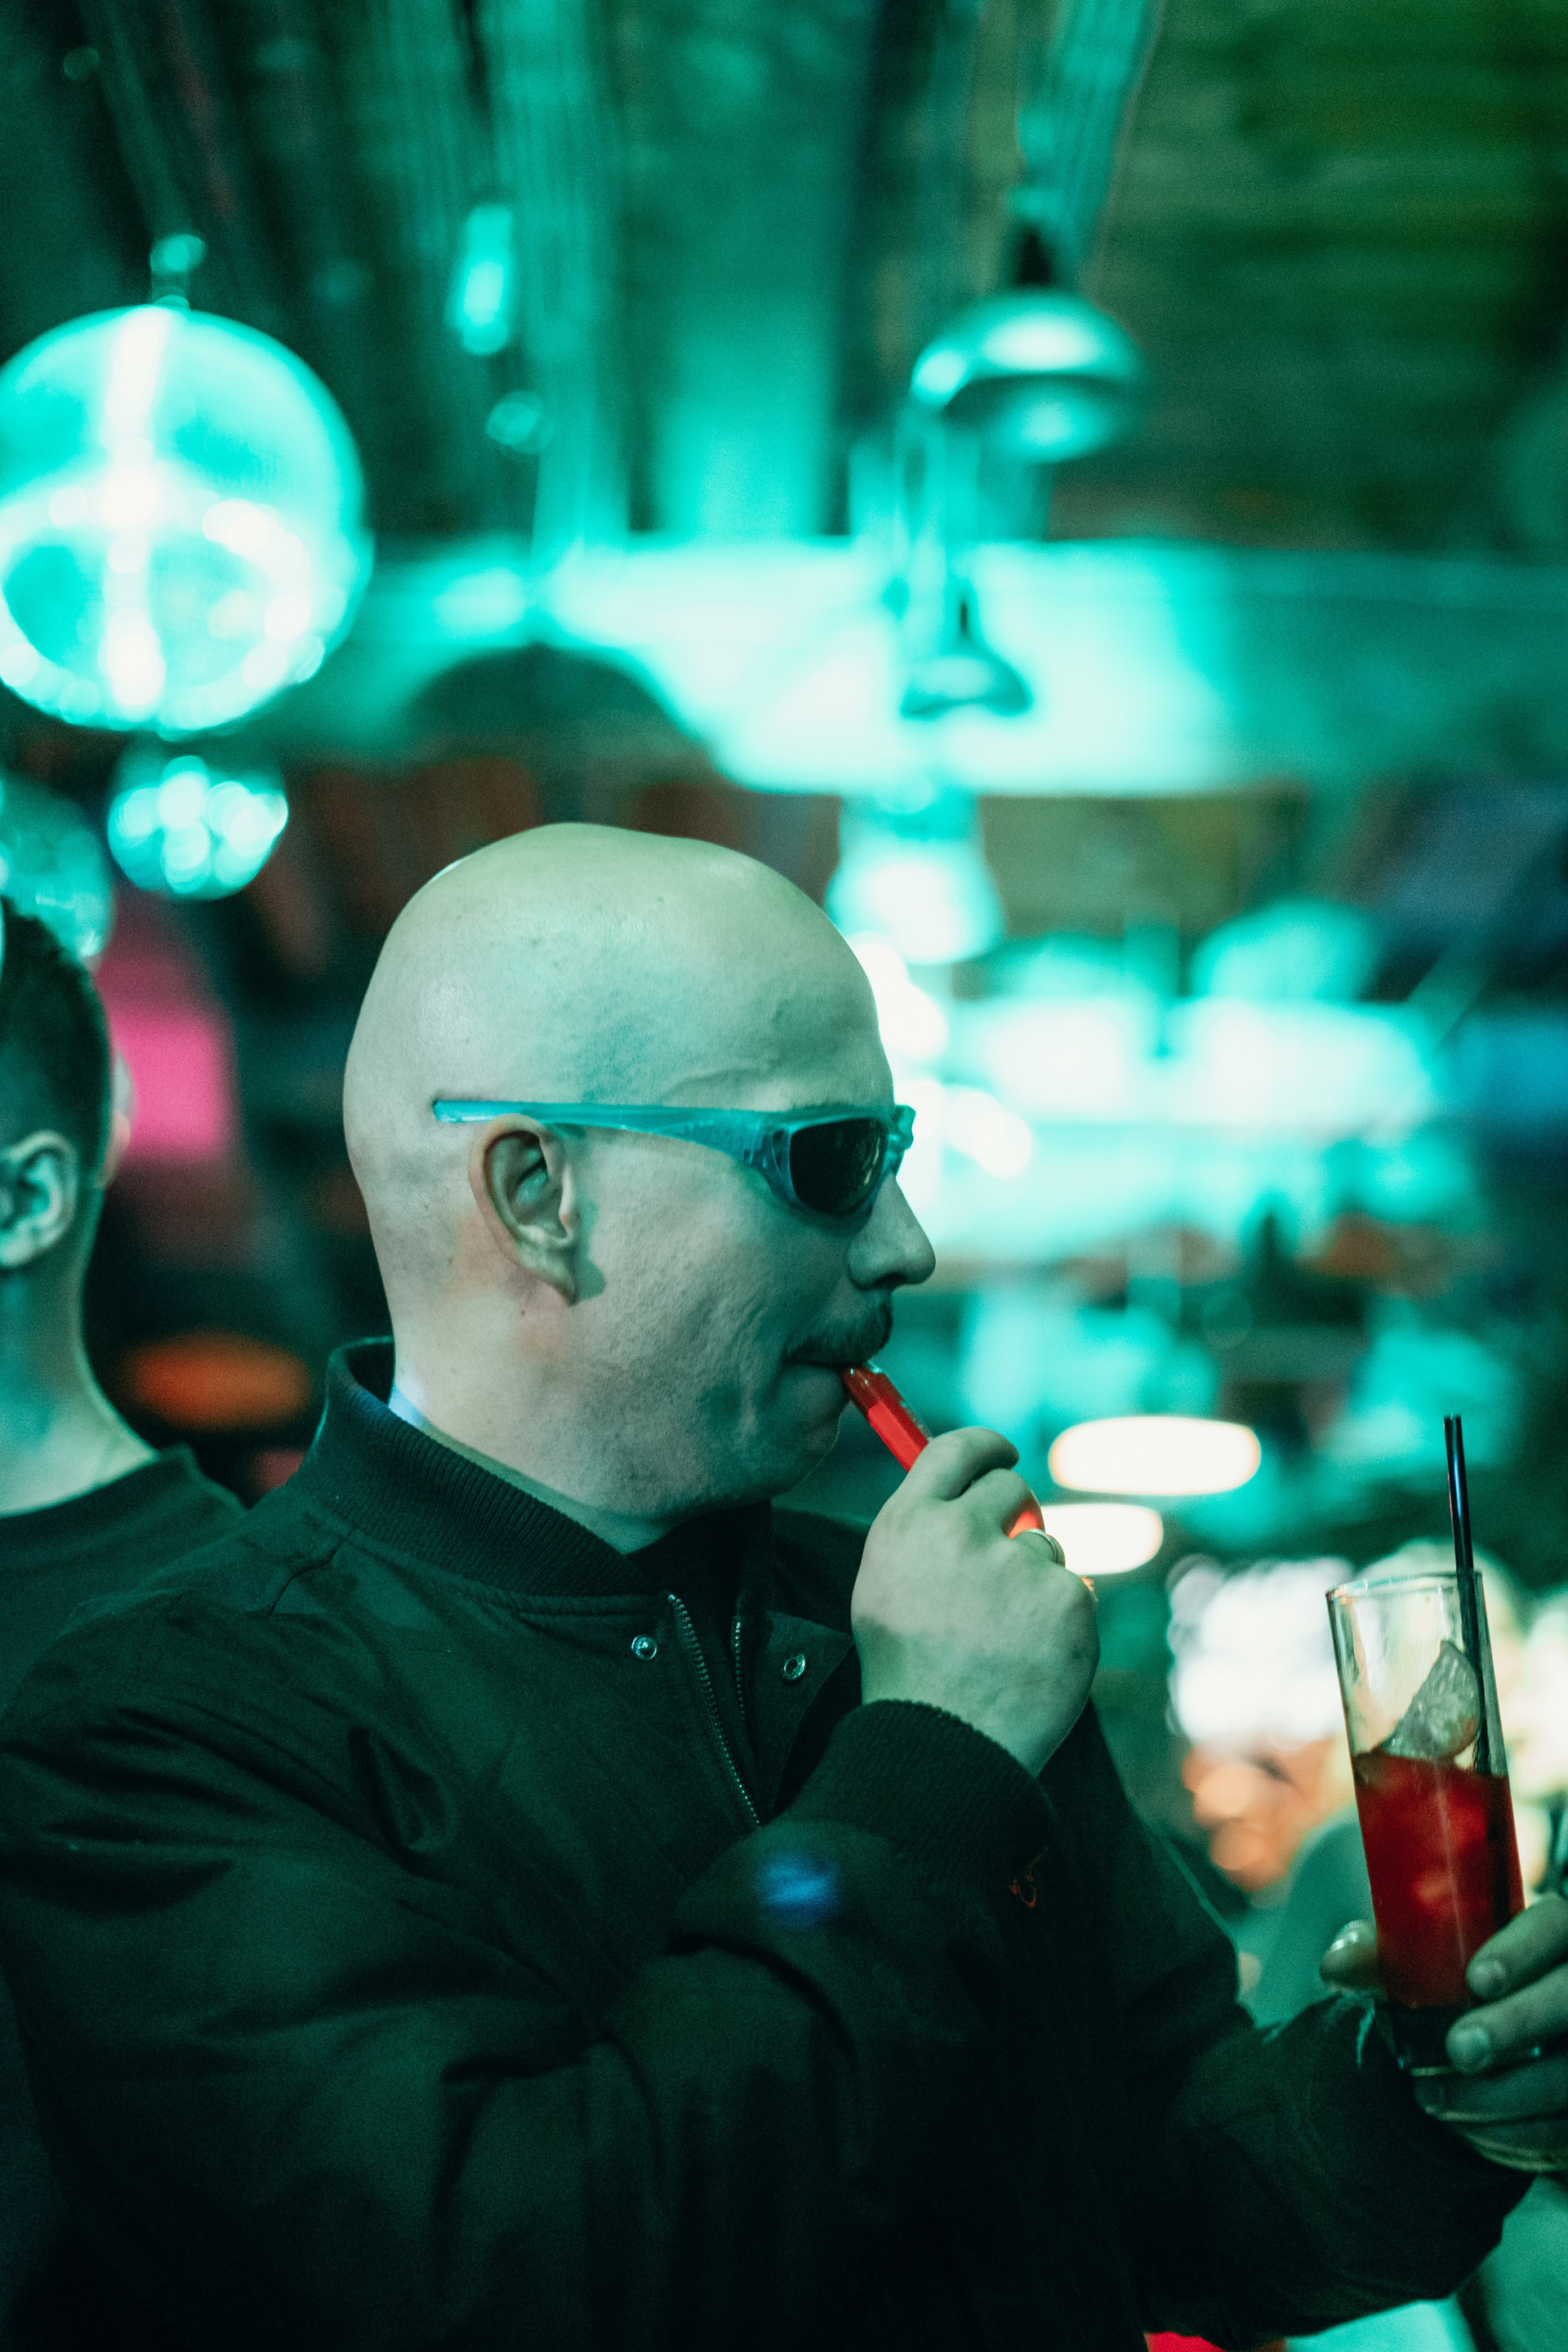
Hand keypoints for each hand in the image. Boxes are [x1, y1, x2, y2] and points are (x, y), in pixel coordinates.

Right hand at [852, 1426, 1098, 1778]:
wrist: (946, 1745)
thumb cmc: (909, 1672)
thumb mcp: (884, 1585)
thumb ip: (921, 1530)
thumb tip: (965, 1487)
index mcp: (908, 1523)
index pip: (957, 1450)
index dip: (986, 1448)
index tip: (1003, 1453)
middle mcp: (961, 1531)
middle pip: (1010, 1489)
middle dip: (1013, 1519)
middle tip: (1002, 1570)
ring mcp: (1020, 1564)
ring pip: (1044, 1548)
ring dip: (1033, 1582)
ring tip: (1002, 1641)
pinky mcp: (1067, 1598)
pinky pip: (1071, 1593)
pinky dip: (1059, 1621)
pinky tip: (1030, 1658)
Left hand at [1321, 1897, 1567, 2170]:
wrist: (1489, 2040)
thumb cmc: (1451, 1982)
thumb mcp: (1416, 1960)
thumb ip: (1377, 1953)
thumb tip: (1333, 1966)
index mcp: (1550, 1932)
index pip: (1553, 1925)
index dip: (1522, 1951)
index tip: (1476, 1979)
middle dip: (1517, 2024)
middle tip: (1458, 2049)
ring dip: (1504, 2094)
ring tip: (1433, 2099)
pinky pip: (1562, 2130)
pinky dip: (1513, 2135)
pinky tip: (1465, 2129)